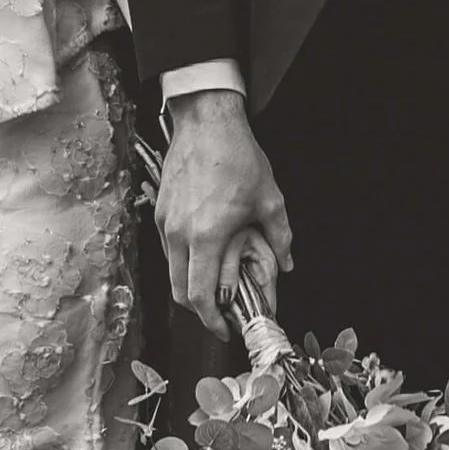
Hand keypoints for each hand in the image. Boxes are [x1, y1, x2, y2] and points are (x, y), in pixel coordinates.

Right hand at [158, 91, 291, 331]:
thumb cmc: (237, 156)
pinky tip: (204, 253)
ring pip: (172, 271)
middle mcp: (179, 233)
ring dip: (191, 285)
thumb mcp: (269, 200)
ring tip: (215, 283)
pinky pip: (169, 250)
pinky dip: (184, 262)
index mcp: (207, 236)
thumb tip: (287, 264)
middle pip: (180, 292)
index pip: (199, 295)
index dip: (211, 320)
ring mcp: (166, 222)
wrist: (207, 121)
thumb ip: (280, 238)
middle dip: (200, 310)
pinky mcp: (161, 212)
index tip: (225, 328)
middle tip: (221, 313)